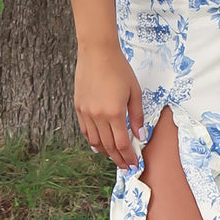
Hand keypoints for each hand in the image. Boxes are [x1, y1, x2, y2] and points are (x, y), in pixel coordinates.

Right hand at [75, 46, 144, 170]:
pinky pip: (85, 131)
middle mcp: (98, 116)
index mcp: (114, 113)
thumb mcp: (134, 92)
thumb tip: (140, 136)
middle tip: (126, 167)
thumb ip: (137, 116)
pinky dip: (92, 141)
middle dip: (118, 159)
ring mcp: (86, 112)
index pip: (122, 144)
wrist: (97, 53)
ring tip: (114, 157)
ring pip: (95, 141)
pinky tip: (98, 146)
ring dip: (105, 152)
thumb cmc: (119, 69)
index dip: (129, 157)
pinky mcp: (78, 107)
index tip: (134, 164)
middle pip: (108, 146)